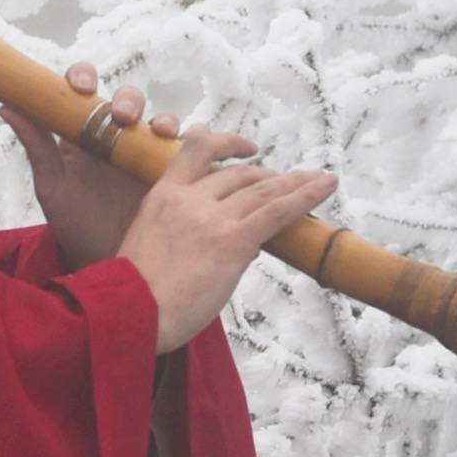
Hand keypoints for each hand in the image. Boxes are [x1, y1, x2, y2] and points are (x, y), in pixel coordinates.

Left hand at [0, 61, 178, 269]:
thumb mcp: (52, 187)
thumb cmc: (74, 223)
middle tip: (122, 117)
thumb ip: (36, 146)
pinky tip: (192, 146)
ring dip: (163, 120)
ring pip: (162, 122)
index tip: (80, 86)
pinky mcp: (173, 172)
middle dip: (128, 100)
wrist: (103, 264)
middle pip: (128, 101)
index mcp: (85, 132)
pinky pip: (191, 151)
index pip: (85, 90)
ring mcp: (147, 153)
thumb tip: (7, 105)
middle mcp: (118, 136)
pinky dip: (198, 142)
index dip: (83, 77)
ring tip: (161, 132)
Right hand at [114, 126, 337, 355]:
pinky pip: (277, 212)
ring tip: (320, 178)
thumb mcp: (149, 246)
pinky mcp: (234, 241)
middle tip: (288, 183)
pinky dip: (306, 197)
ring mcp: (212, 218)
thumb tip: (228, 243)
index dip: (225, 143)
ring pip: (263, 189)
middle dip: (267, 177)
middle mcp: (189, 199)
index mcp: (162, 196)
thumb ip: (182, 232)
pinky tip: (326, 186)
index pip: (196, 151)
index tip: (246, 148)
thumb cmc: (134, 296)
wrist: (129, 314)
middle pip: (237, 175)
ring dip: (296, 182)